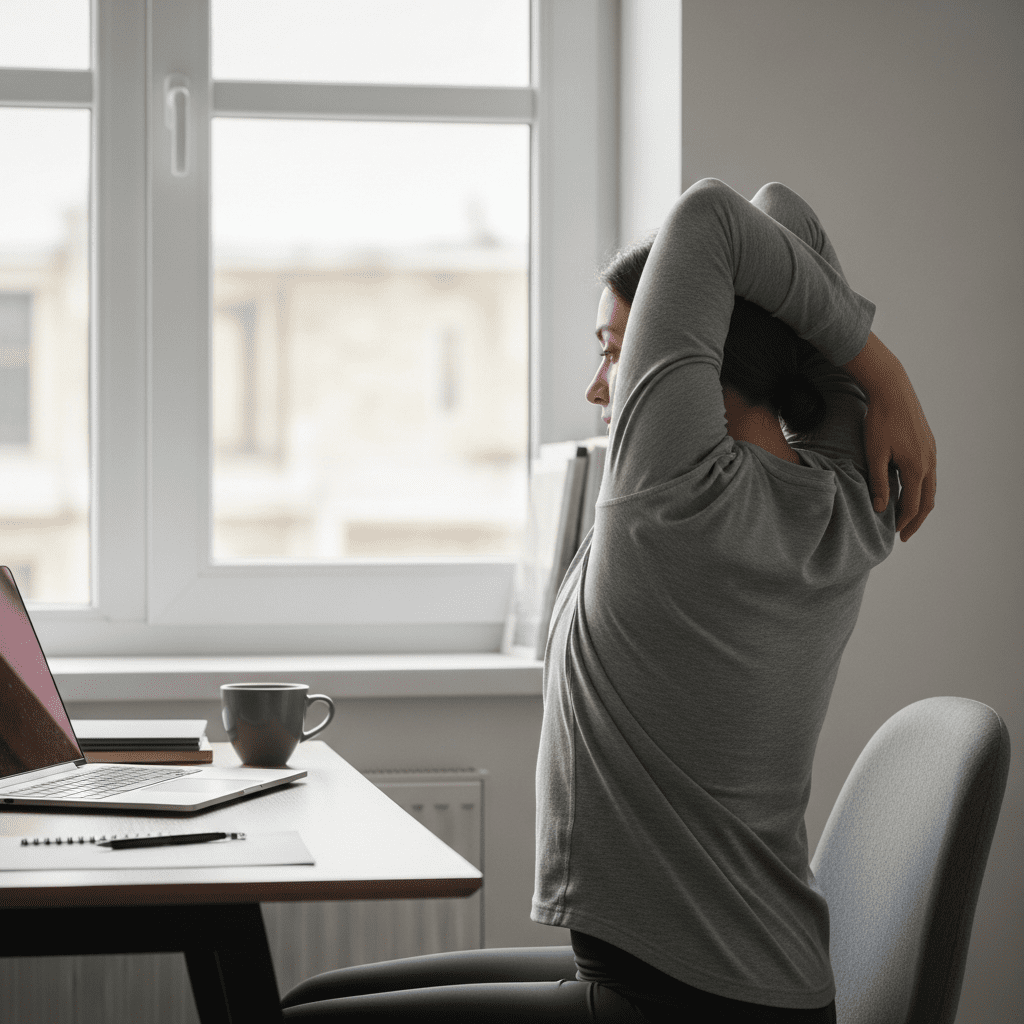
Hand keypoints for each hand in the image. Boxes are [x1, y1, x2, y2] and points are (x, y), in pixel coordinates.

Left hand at [844, 333, 936, 541]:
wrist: (893, 390)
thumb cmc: (879, 422)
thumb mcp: (874, 454)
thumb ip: (879, 482)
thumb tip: (881, 508)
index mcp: (916, 468)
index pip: (912, 505)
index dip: (903, 522)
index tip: (895, 535)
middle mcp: (929, 462)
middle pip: (927, 500)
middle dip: (916, 520)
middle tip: (905, 534)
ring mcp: (931, 452)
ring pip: (930, 487)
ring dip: (920, 504)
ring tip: (907, 516)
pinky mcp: (928, 444)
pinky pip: (929, 473)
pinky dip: (921, 488)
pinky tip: (909, 490)